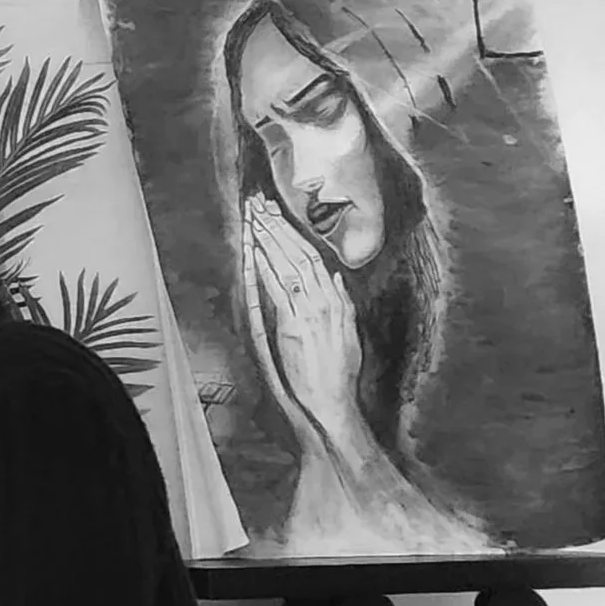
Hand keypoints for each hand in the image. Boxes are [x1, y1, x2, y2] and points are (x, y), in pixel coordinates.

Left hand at [244, 198, 363, 447]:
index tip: (277, 214)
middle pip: (300, 254)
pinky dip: (268, 268)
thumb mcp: (348, 333)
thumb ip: (341, 302)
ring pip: (290, 265)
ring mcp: (310, 312)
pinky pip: (280, 290)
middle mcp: (325, 301)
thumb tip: (332, 276)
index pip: (313, 256)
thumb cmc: (338, 373)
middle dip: (279, 227)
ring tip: (256, 218)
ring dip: (271, 240)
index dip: (293, 232)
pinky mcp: (294, 326)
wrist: (333, 400)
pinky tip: (257, 251)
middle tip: (261, 204)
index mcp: (336, 301)